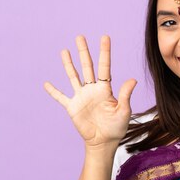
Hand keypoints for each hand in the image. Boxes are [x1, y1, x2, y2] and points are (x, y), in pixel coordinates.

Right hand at [43, 35, 136, 149]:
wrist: (104, 142)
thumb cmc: (117, 128)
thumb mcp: (124, 111)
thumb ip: (126, 95)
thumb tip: (133, 79)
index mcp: (105, 89)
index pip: (105, 67)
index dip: (105, 52)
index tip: (105, 37)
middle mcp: (92, 89)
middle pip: (87, 67)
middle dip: (84, 52)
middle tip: (80, 36)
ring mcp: (81, 97)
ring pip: (73, 76)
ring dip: (68, 64)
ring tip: (64, 50)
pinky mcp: (72, 107)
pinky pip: (61, 97)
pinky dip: (53, 91)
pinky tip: (46, 83)